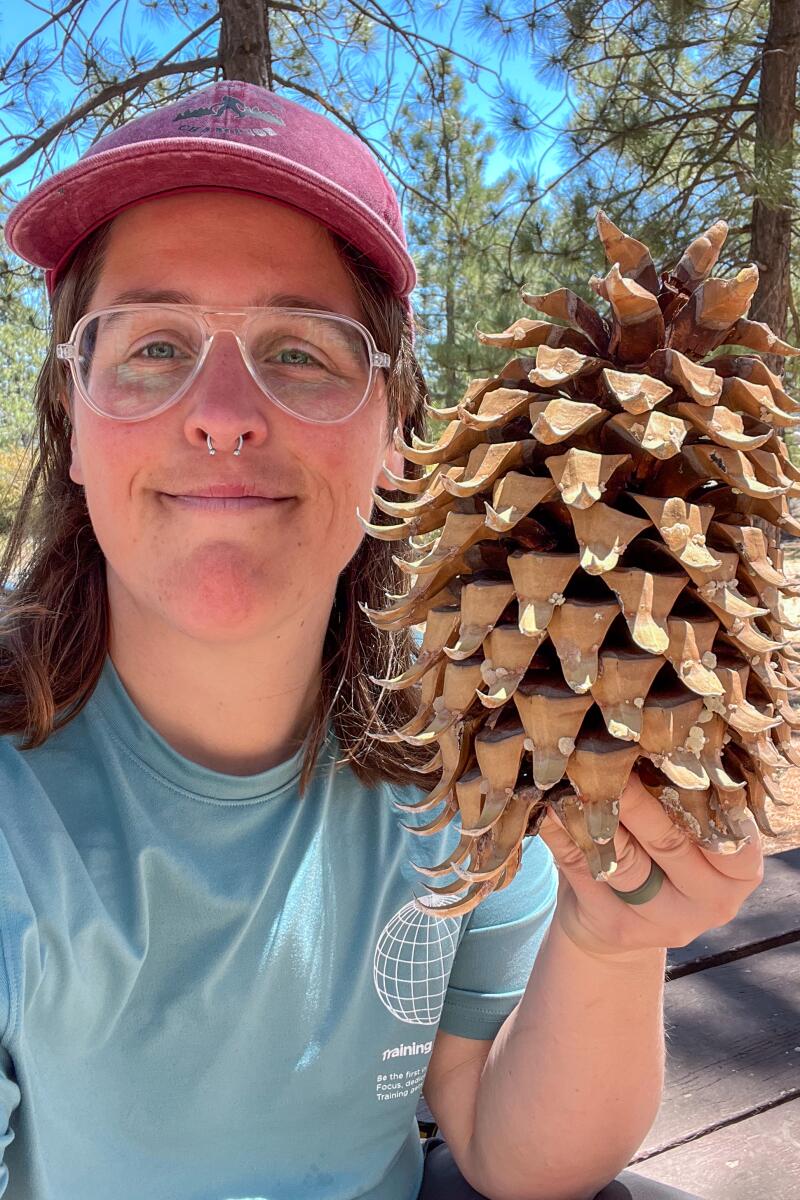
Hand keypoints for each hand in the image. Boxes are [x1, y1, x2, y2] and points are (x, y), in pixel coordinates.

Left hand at [537, 771, 764, 960]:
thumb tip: (643, 741)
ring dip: (594, 816)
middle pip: (670, 842)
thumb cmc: (658, 855)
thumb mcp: (685, 828)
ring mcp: (666, 921)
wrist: (618, 922)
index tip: (664, 752)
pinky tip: (547, 808)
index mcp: (741, 871)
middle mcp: (713, 902)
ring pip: (625, 861)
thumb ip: (677, 796)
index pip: (729, 831)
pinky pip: (584, 871)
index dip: (694, 790)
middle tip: (609, 758)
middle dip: (634, 797)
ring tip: (573, 779)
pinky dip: (563, 834)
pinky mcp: (618, 927)